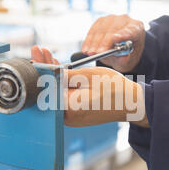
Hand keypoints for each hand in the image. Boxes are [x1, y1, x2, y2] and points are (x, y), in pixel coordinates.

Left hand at [31, 46, 148, 127]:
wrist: (132, 103)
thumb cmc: (114, 89)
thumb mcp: (87, 76)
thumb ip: (63, 74)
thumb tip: (45, 69)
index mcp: (68, 108)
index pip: (46, 86)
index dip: (39, 67)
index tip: (36, 53)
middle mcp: (66, 116)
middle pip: (48, 90)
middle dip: (44, 70)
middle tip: (41, 53)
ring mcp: (71, 117)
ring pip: (56, 93)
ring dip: (53, 76)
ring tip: (49, 59)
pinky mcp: (76, 114)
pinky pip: (64, 98)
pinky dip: (61, 84)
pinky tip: (60, 71)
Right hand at [81, 14, 144, 72]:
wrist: (122, 49)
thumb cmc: (126, 54)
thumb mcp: (128, 61)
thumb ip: (125, 60)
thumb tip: (122, 58)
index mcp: (137, 28)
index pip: (131, 30)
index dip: (123, 34)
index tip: (115, 39)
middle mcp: (126, 20)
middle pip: (114, 30)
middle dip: (103, 42)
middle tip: (96, 53)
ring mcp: (113, 18)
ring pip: (102, 29)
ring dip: (94, 42)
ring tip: (89, 53)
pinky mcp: (102, 20)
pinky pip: (94, 29)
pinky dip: (89, 39)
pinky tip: (86, 48)